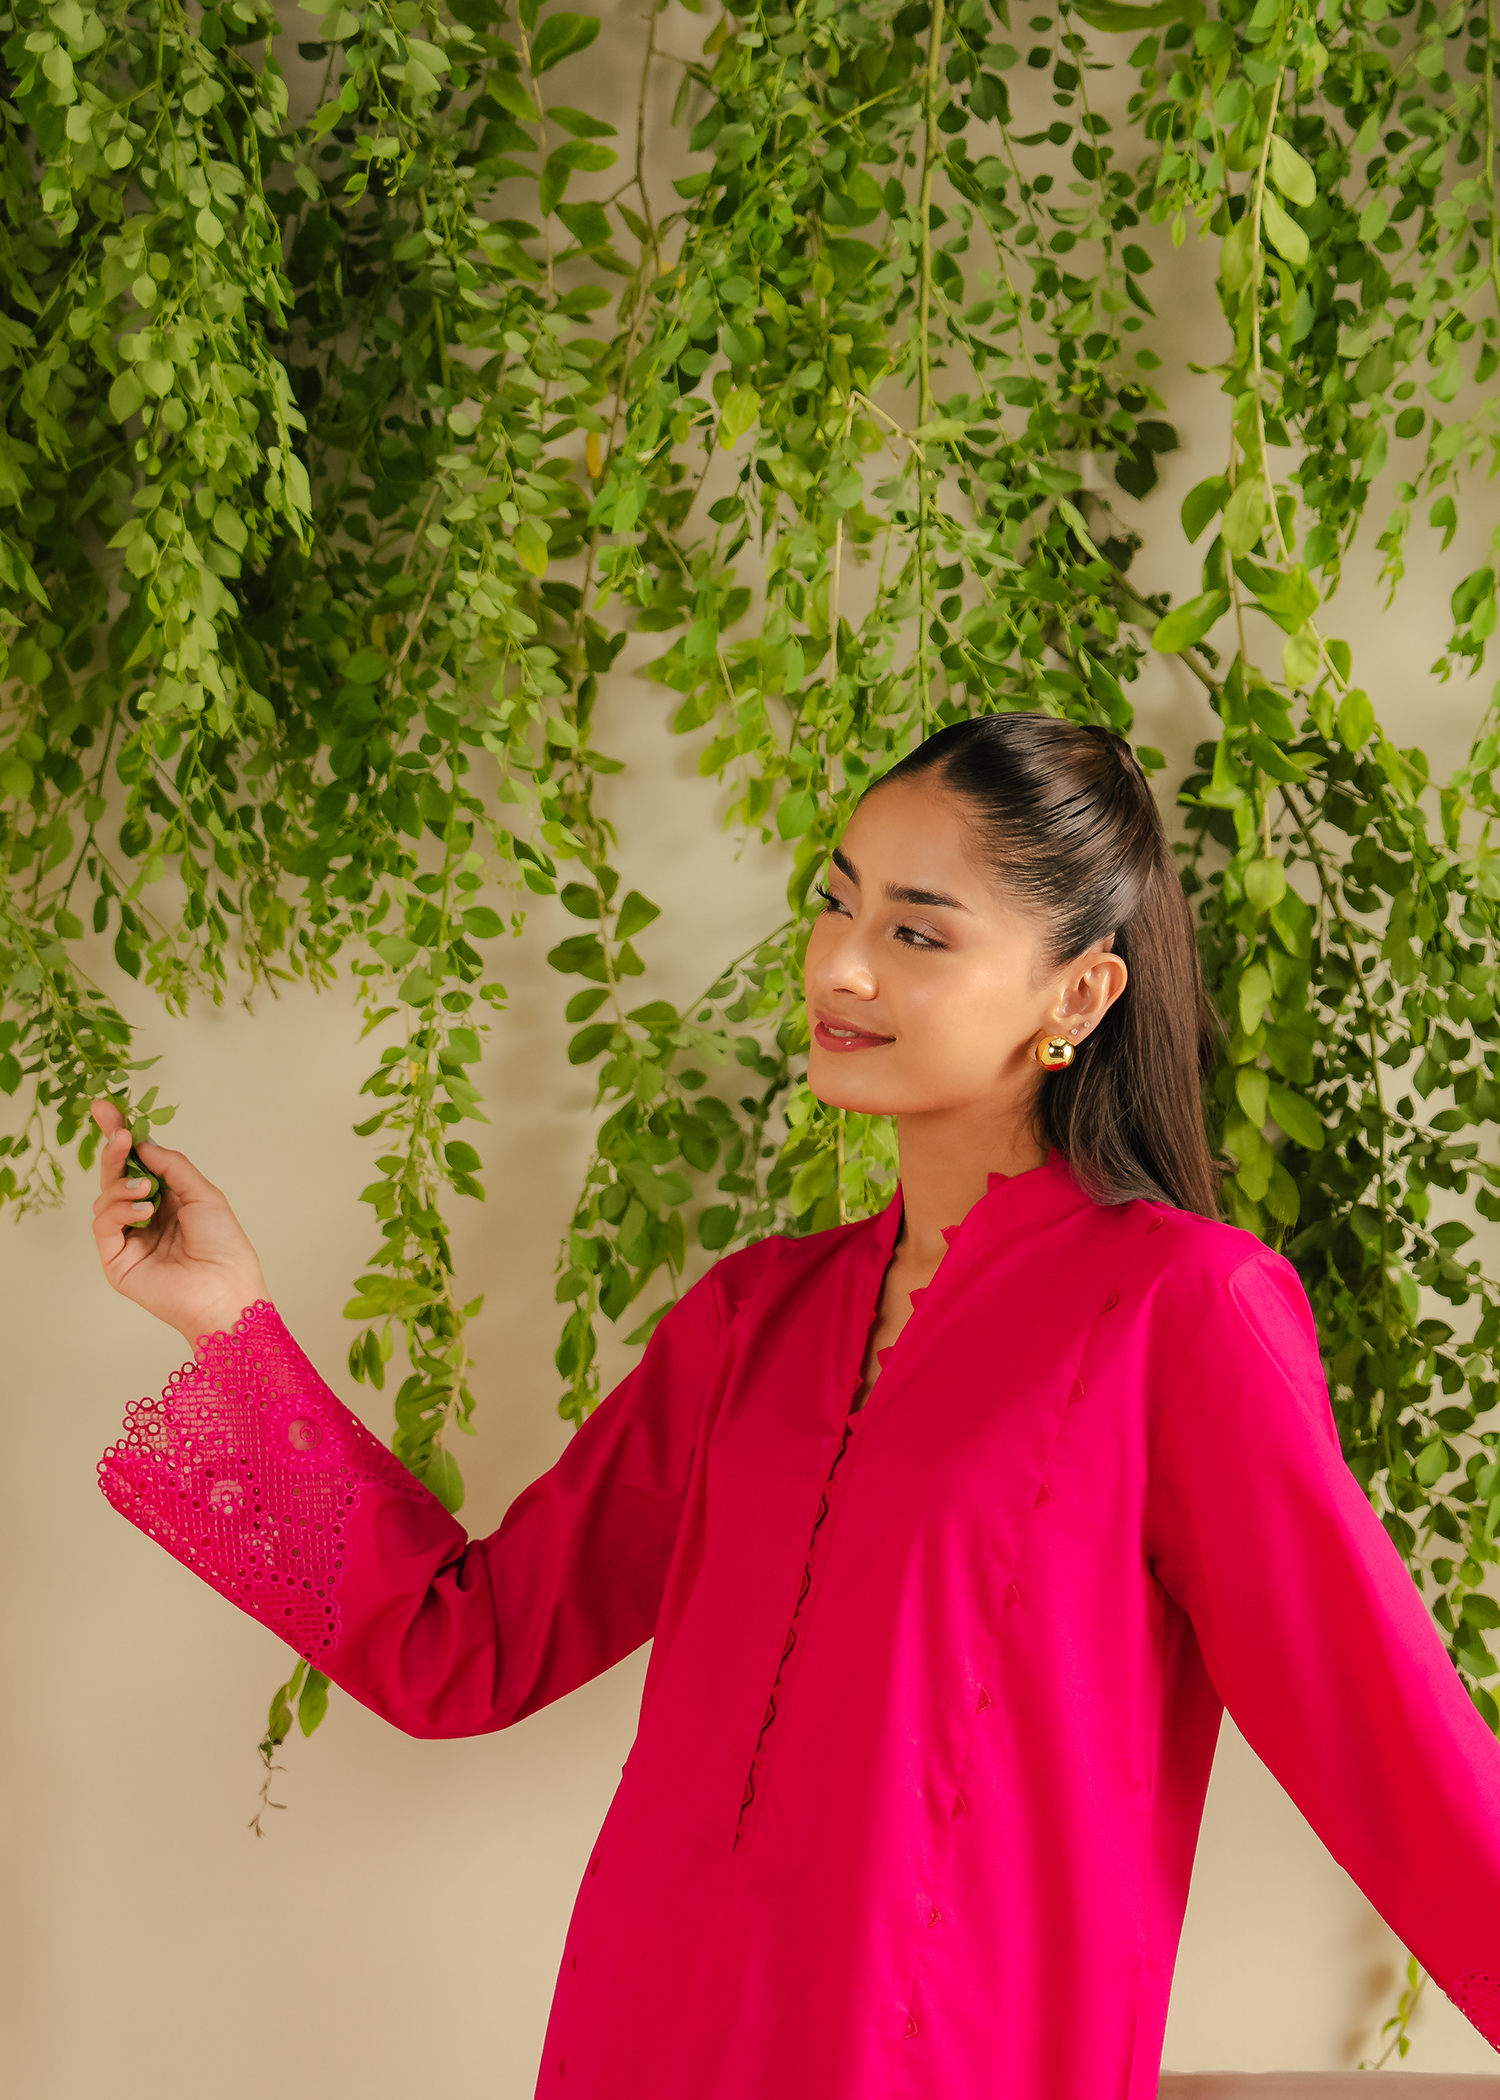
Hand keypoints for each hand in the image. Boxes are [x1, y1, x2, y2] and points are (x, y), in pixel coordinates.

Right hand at [89, 1099, 266, 1348]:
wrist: (225, 1290)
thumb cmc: (224, 1246)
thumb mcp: (203, 1194)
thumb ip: (172, 1166)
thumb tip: (143, 1142)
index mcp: (167, 1199)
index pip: (136, 1162)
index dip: (121, 1136)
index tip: (106, 1108)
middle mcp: (144, 1215)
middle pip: (116, 1175)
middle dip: (113, 1150)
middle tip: (117, 1134)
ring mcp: (128, 1238)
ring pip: (104, 1197)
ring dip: (122, 1185)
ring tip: (146, 1190)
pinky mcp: (116, 1259)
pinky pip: (103, 1224)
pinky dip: (118, 1210)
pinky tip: (143, 1210)